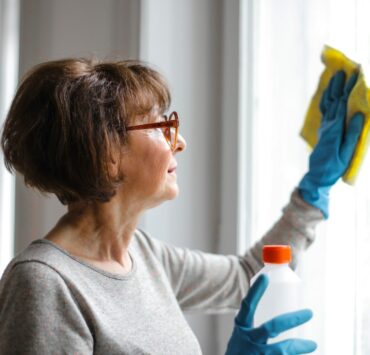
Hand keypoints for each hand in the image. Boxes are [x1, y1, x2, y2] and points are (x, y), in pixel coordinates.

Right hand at [225, 274, 316, 354]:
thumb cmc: (240, 352)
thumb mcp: (242, 335)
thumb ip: (257, 327)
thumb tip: (283, 319)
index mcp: (241, 326)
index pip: (247, 305)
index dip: (256, 291)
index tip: (265, 277)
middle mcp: (248, 340)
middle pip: (271, 327)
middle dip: (291, 319)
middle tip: (309, 313)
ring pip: (280, 350)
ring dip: (298, 347)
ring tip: (312, 344)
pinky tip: (302, 354)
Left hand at [298, 70, 363, 217]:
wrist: (318, 174)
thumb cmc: (335, 166)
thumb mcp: (347, 152)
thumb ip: (352, 133)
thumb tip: (358, 114)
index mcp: (335, 128)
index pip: (342, 104)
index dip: (348, 88)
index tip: (355, 74)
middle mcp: (328, 124)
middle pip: (333, 100)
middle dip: (339, 84)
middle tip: (344, 69)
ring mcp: (324, 127)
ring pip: (326, 104)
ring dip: (331, 90)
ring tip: (334, 77)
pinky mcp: (323, 130)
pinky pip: (324, 111)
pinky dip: (326, 100)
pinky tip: (327, 94)